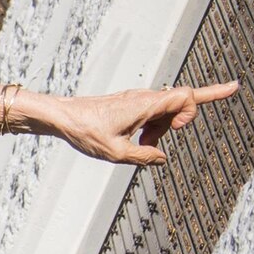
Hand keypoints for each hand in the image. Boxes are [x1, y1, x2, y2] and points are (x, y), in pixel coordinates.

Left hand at [33, 81, 238, 164]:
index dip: (192, 111)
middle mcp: (144, 98)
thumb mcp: (115, 152)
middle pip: (179, 106)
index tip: (180, 128)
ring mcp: (137, 100)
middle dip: (174, 126)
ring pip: (165, 112)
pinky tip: (137, 139)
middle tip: (149, 142)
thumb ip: (143, 157)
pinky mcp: (130, 104)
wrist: (62, 116)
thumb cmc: (85, 131)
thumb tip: (161, 158)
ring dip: (160, 130)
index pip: (186, 95)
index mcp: (145, 105)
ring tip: (139, 143)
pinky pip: (152, 113)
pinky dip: (150, 127)